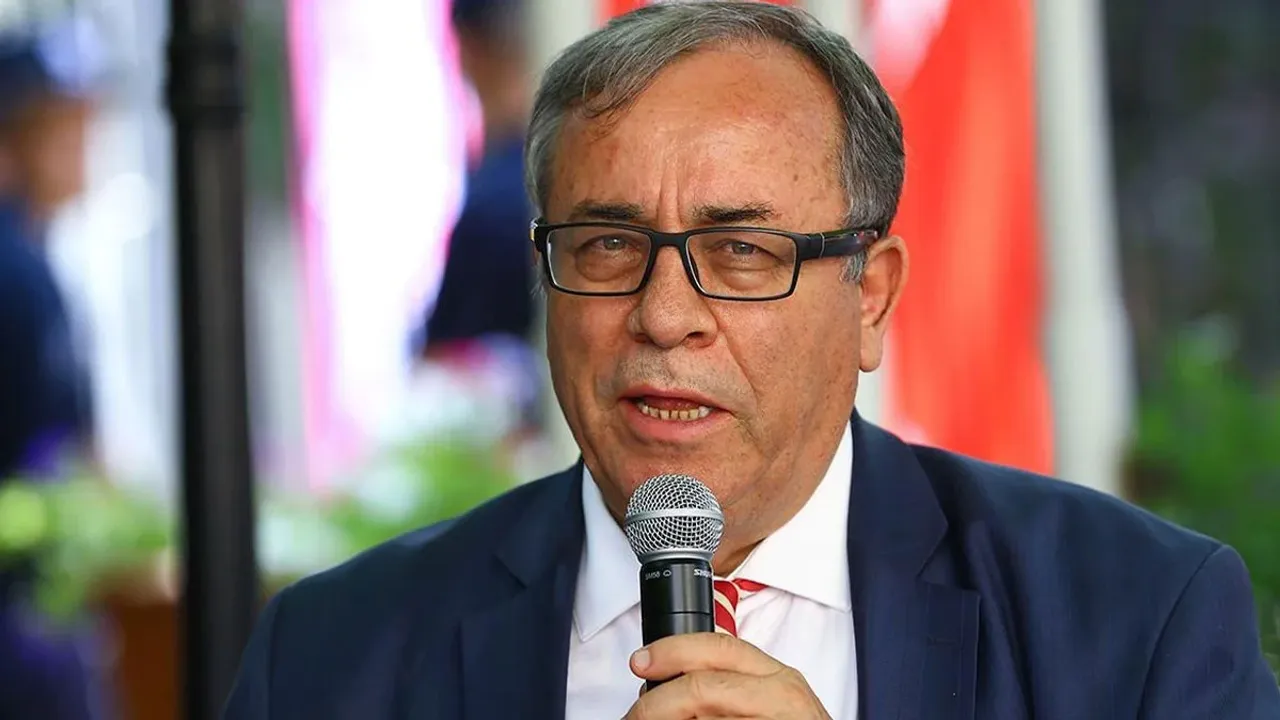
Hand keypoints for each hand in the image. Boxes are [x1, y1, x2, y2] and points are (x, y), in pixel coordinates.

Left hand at [624, 632, 831, 718]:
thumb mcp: (773, 701)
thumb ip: (731, 684)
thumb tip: (670, 683)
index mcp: (779, 679)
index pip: (719, 648)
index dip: (672, 650)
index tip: (641, 660)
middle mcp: (781, 698)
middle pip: (702, 687)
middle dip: (657, 702)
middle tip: (636, 716)